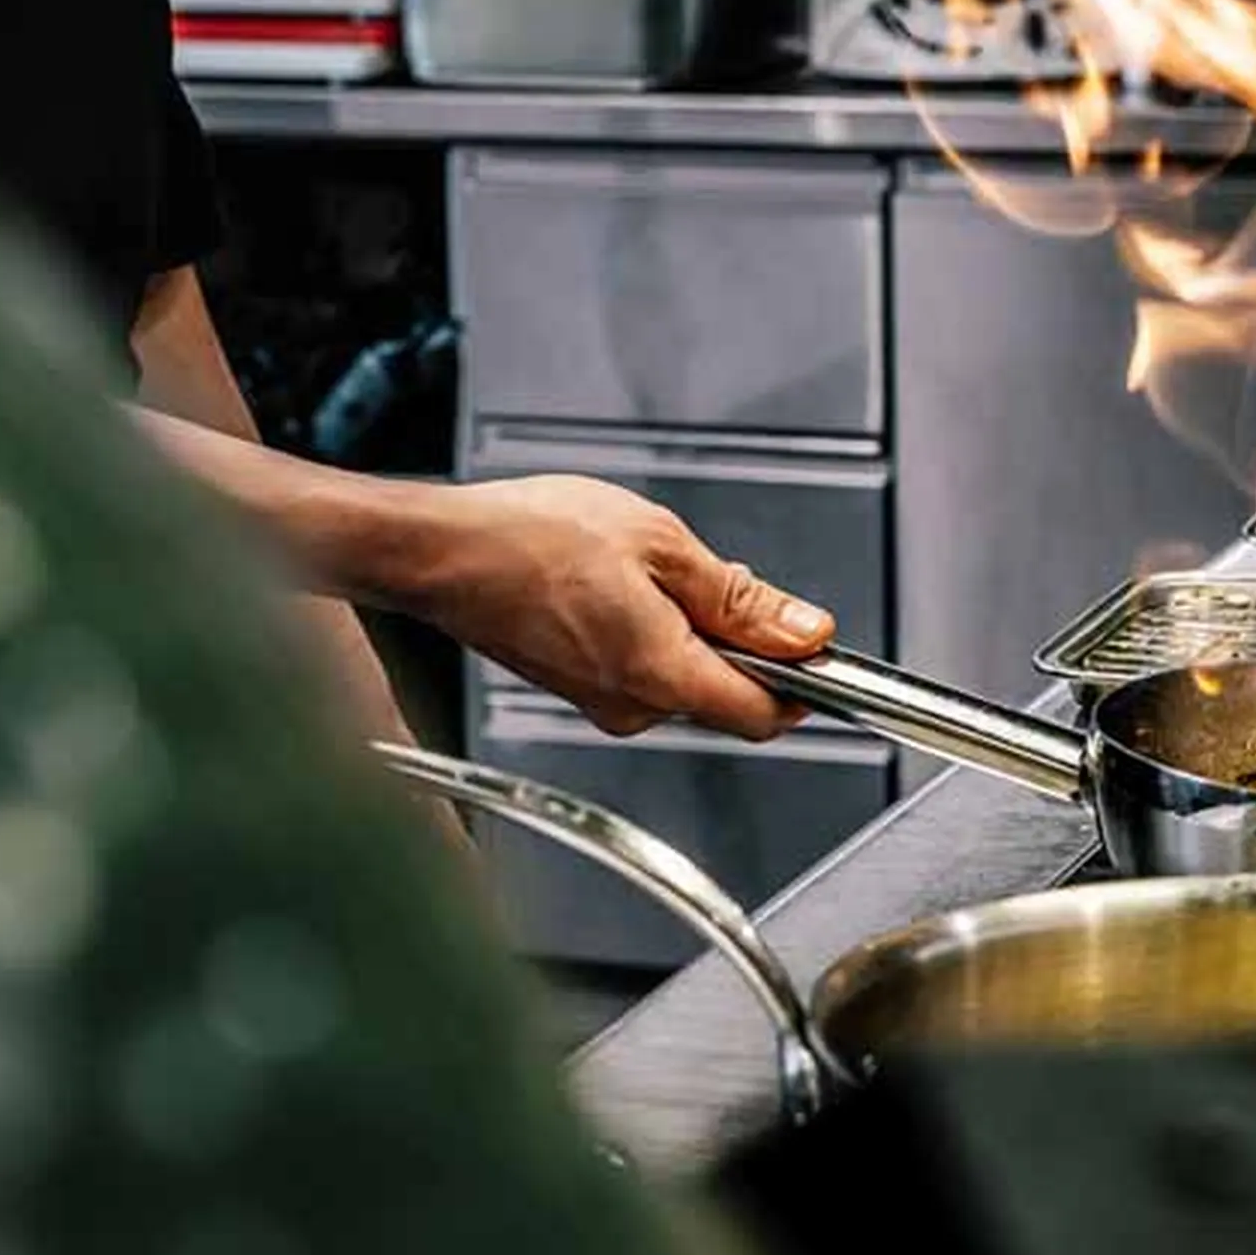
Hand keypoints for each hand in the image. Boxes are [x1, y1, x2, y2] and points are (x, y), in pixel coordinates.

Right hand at [403, 475, 836, 739]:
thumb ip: (740, 598)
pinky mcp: (578, 688)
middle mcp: (632, 706)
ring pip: (682, 677)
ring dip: (689, 629)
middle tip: (708, 575)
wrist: (442, 552)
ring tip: (645, 568)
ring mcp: (601, 701)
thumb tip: (805, 632)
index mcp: (663, 674)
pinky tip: (618, 583)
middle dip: (738, 640)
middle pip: (725, 694)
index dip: (802, 683)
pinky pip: (642, 668)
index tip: (813, 648)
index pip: (764, 715)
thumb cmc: (530, 539)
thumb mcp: (661, 544)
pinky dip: (651, 630)